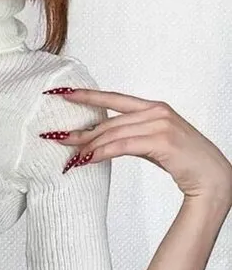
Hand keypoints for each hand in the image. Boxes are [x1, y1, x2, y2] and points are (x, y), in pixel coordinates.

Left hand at [40, 88, 231, 201]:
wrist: (213, 177)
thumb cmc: (185, 161)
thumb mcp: (156, 143)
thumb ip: (133, 136)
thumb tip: (104, 141)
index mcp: (155, 108)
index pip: (114, 98)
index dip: (87, 95)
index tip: (63, 93)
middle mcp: (156, 111)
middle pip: (109, 121)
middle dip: (80, 131)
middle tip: (56, 137)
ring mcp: (160, 124)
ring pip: (112, 133)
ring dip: (87, 145)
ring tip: (68, 154)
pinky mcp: (161, 141)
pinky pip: (122, 146)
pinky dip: (101, 152)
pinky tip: (86, 160)